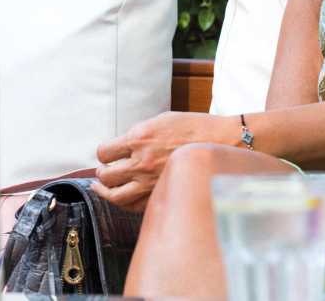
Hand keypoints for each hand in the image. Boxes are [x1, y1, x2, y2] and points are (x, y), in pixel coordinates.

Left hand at [93, 111, 236, 210]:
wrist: (222, 143)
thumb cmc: (194, 127)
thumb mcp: (162, 119)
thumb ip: (139, 133)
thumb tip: (123, 145)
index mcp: (139, 138)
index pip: (104, 152)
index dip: (104, 153)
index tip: (107, 154)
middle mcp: (141, 162)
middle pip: (106, 175)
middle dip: (102, 173)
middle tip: (104, 171)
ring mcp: (150, 182)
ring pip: (115, 195)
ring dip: (105, 191)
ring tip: (102, 187)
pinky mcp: (161, 195)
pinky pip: (133, 205)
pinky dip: (123, 202)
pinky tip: (122, 197)